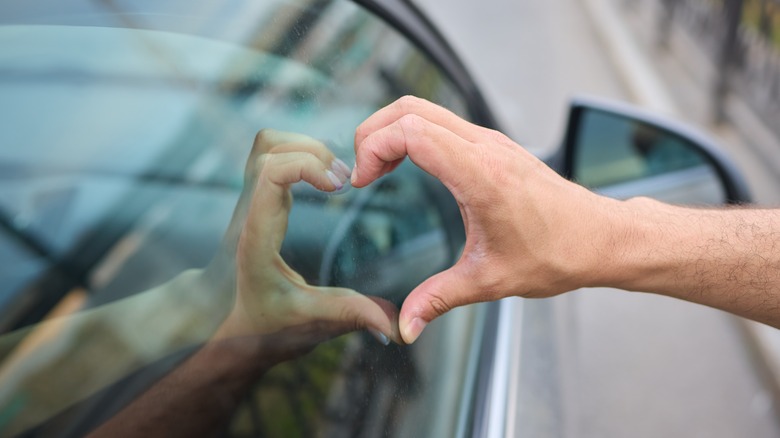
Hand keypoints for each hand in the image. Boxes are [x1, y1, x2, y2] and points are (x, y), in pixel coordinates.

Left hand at [207, 129, 400, 361]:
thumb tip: (396, 327)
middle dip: (313, 152)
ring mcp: (253, 205)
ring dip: (306, 149)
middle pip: (269, 149)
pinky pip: (274, 158)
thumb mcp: (310, 323)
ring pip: (267, 146)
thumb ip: (351, 316)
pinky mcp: (261, 204)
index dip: (308, 167)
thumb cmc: (263, 328)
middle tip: (345, 182)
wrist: (225, 330)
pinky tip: (326, 183)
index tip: (340, 188)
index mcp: (258, 238)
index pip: (271, 174)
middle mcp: (251, 214)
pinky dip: (302, 156)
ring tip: (337, 177)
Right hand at [352, 96, 618, 342]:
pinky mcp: (494, 145)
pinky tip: (406, 166)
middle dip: (372, 132)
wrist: (600, 238)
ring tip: (376, 168)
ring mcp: (490, 141)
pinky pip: (442, 122)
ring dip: (391, 130)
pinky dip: (412, 133)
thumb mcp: (489, 281)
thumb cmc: (556, 254)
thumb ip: (438, 300)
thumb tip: (405, 326)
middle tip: (359, 171)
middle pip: (410, 109)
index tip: (361, 182)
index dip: (374, 149)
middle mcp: (485, 147)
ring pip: (425, 110)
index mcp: (481, 175)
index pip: (412, 132)